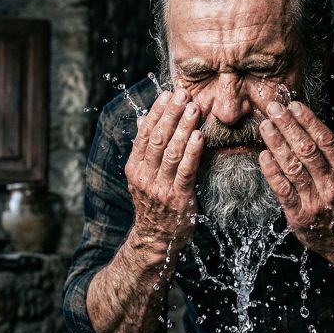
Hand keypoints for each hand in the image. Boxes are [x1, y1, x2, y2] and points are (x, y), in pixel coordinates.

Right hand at [124, 88, 204, 252]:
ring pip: (171, 152)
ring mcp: (160, 188)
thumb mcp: (142, 176)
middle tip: (183, 94)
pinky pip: (185, 170)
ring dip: (184, 127)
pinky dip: (192, 151)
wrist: (156, 238)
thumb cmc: (153, 203)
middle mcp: (144, 177)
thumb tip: (141, 120)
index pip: (144, 134)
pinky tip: (199, 136)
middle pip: (158, 139)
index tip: (167, 94)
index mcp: (134, 168)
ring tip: (194, 108)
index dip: (156, 112)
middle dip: (171, 114)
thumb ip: (144, 150)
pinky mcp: (178, 198)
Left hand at [258, 100, 333, 260]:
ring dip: (277, 144)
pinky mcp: (300, 216)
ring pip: (293, 167)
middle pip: (307, 150)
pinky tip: (263, 156)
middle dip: (289, 127)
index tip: (294, 105)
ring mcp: (315, 201)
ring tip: (265, 126)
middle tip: (274, 108)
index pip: (326, 141)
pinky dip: (272, 172)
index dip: (309, 121)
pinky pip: (283, 191)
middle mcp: (332, 185)